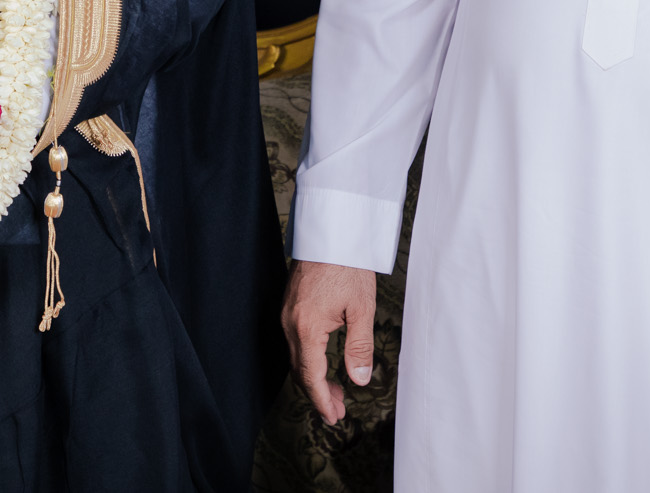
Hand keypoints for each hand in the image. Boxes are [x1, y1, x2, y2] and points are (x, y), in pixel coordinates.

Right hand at [280, 259, 376, 425]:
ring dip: (313, 378)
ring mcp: (287, 314)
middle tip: (338, 410)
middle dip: (318, 394)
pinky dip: (308, 360)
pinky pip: (294, 342)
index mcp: (307, 327)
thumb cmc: (348, 265)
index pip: (310, 376)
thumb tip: (360, 380)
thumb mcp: (362, 309)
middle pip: (299, 371)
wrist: (332, 232)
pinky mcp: (289, 306)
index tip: (333, 417)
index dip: (322, 400)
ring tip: (336, 391)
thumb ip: (360, 347)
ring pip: (296, 358)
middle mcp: (290, 323)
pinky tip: (323, 363)